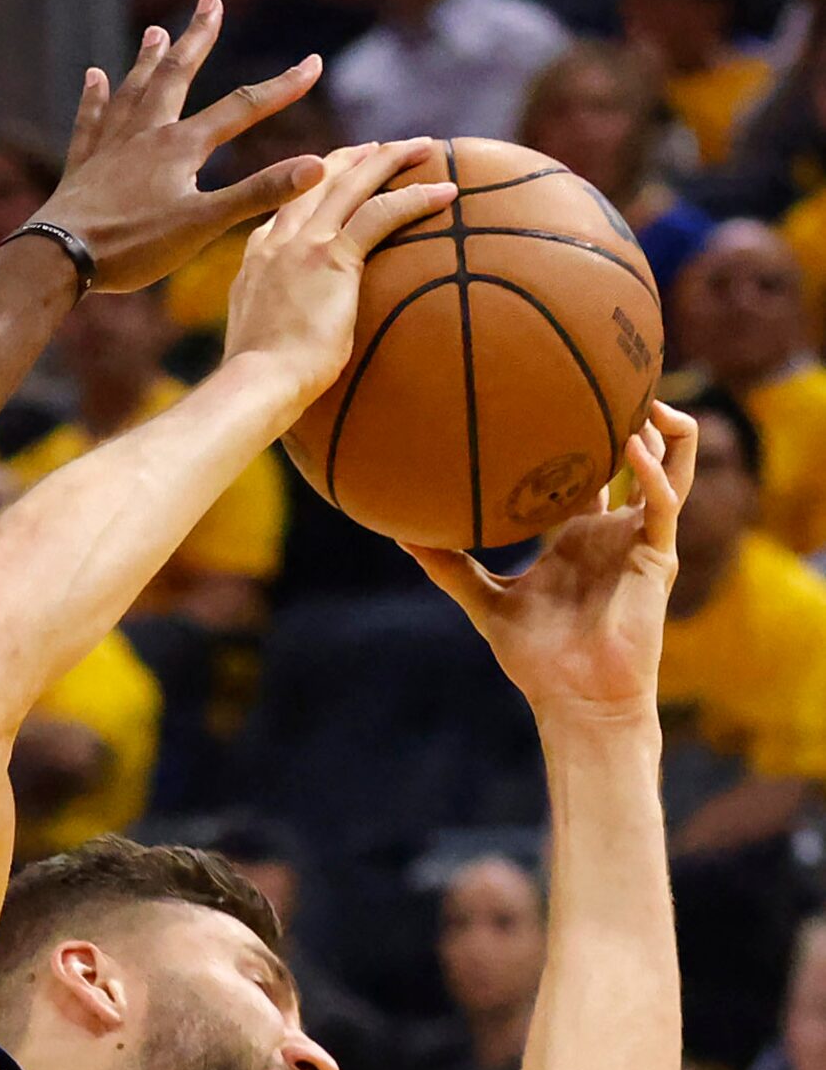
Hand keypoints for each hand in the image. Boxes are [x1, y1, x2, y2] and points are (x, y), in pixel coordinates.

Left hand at [36, 0, 324, 294]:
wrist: (60, 258)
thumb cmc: (133, 247)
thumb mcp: (204, 224)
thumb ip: (258, 193)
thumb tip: (317, 167)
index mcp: (181, 147)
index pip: (242, 108)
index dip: (281, 87)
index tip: (313, 63)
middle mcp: (146, 134)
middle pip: (176, 75)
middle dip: (197, 38)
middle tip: (209, 1)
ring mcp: (110, 147)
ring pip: (133, 91)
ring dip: (146, 59)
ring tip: (156, 30)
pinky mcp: (82, 167)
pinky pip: (90, 122)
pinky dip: (94, 98)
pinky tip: (93, 77)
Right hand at [224, 140, 455, 408]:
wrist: (254, 387)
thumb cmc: (259, 384)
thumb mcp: (262, 344)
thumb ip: (277, 328)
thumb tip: (294, 348)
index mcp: (254, 264)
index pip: (284, 214)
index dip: (311, 191)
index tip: (333, 180)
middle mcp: (273, 244)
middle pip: (314, 183)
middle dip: (349, 159)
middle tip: (379, 148)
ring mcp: (301, 246)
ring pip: (349, 184)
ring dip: (388, 159)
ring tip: (422, 146)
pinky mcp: (332, 258)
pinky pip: (381, 213)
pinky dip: (416, 197)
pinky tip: (447, 189)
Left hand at [401, 402, 695, 725]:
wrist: (574, 699)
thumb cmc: (536, 657)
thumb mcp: (483, 601)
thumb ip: (447, 565)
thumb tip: (399, 534)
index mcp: (578, 532)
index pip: (586, 469)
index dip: (580, 432)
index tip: (553, 390)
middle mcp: (613, 527)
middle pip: (635, 455)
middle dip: (630, 414)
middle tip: (608, 371)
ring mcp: (640, 538)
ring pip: (669, 466)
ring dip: (664, 430)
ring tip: (643, 395)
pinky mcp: (659, 557)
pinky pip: (663, 503)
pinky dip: (651, 473)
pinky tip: (633, 446)